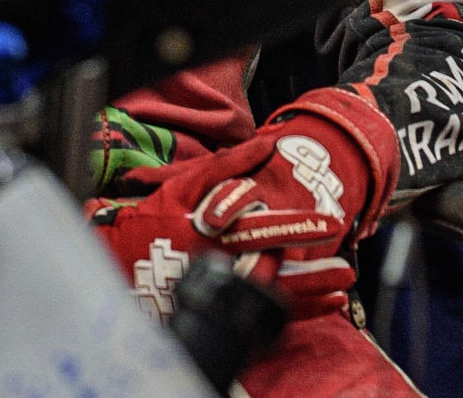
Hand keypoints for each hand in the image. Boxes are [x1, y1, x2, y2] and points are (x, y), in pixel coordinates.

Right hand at [88, 88, 398, 320]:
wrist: (115, 260)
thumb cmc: (151, 220)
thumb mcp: (184, 184)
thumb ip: (229, 164)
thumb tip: (268, 144)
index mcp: (216, 234)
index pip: (267, 230)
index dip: (301, 227)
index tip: (331, 224)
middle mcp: (220, 266)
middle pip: (276, 276)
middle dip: (314, 276)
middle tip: (347, 273)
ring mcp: (217, 291)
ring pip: (270, 301)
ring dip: (307, 298)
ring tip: (339, 293)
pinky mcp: (214, 306)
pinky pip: (257, 317)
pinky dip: (289, 315)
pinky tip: (316, 308)